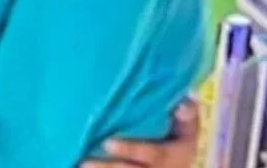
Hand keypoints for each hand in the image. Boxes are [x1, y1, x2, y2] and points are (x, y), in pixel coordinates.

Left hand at [81, 97, 199, 167]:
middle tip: (85, 162)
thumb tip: (183, 105)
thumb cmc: (179, 134)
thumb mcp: (188, 125)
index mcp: (175, 155)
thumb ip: (186, 113)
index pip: (153, 154)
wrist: (178, 161)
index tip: (108, 143)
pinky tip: (78, 166)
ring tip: (80, 165)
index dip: (131, 150)